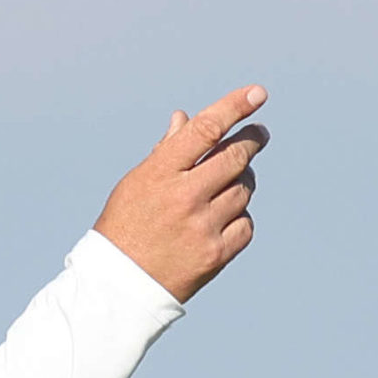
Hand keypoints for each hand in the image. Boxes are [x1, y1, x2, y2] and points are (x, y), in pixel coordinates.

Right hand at [93, 85, 269, 302]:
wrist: (119, 284)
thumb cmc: (124, 226)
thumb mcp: (136, 183)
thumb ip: (166, 151)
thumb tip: (186, 118)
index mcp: (159, 173)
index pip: (205, 130)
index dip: (234, 107)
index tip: (257, 94)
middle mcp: (184, 197)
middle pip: (235, 158)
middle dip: (251, 141)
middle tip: (258, 134)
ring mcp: (202, 226)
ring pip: (243, 191)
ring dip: (241, 183)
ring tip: (226, 185)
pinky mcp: (216, 254)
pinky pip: (245, 224)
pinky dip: (239, 217)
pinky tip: (223, 218)